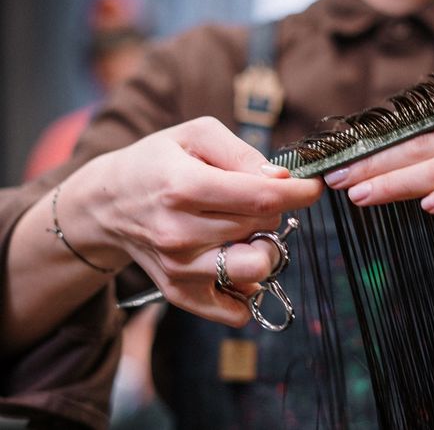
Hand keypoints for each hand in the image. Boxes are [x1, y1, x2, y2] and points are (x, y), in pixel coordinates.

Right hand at [70, 116, 321, 325]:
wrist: (108, 204)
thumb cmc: (157, 163)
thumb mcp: (195, 135)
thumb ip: (241, 152)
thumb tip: (282, 180)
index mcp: (183, 187)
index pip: (262, 197)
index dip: (300, 192)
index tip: (313, 187)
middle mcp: (180, 233)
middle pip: (263, 227)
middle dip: (273, 209)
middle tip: (253, 198)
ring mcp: (180, 268)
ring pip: (257, 269)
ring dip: (265, 248)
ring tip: (247, 230)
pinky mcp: (181, 294)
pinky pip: (236, 310)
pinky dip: (247, 288)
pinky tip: (235, 259)